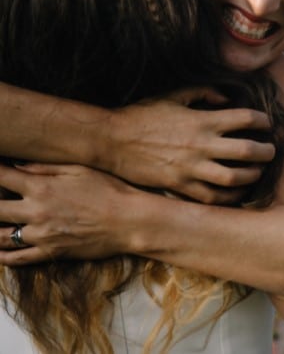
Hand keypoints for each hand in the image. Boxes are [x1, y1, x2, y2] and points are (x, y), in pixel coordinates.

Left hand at [0, 163, 142, 263]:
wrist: (130, 221)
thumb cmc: (110, 190)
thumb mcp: (80, 170)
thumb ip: (46, 167)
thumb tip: (17, 165)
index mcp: (41, 188)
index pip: (2, 178)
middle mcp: (36, 212)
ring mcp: (41, 235)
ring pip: (0, 237)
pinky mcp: (50, 253)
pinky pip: (17, 259)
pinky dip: (2, 257)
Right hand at [107, 87, 274, 202]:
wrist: (112, 140)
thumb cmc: (143, 115)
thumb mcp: (174, 95)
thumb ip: (204, 93)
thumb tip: (228, 100)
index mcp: (202, 120)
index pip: (246, 119)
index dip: (263, 121)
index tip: (267, 124)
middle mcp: (201, 145)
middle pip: (247, 151)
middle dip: (266, 151)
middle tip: (271, 151)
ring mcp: (191, 168)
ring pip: (234, 178)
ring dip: (253, 175)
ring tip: (258, 171)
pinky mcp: (179, 186)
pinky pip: (212, 197)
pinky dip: (230, 197)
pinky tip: (238, 192)